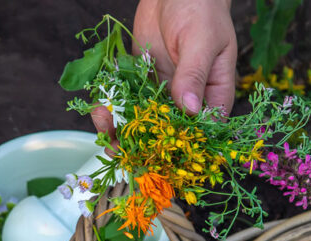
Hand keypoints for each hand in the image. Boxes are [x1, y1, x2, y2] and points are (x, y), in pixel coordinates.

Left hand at [92, 0, 236, 136]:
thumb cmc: (202, 9)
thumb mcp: (201, 41)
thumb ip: (193, 74)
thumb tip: (188, 108)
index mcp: (212, 95)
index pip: (199, 131)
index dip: (177, 147)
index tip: (154, 155)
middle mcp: (187, 99)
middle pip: (165, 132)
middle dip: (140, 142)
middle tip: (116, 147)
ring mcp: (163, 91)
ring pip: (142, 119)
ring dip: (120, 127)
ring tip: (102, 123)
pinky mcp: (142, 80)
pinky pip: (126, 99)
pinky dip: (112, 106)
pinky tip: (98, 108)